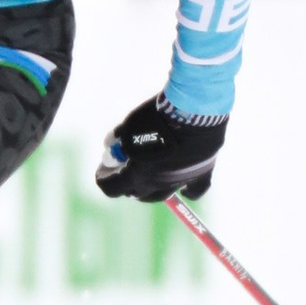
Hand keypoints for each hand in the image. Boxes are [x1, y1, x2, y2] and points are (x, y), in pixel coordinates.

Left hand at [96, 96, 226, 203]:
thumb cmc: (157, 116)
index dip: (105, 179)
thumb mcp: (129, 125)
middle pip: (138, 193)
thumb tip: (109, 146)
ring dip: (153, 188)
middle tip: (126, 171)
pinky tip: (185, 190)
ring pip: (163, 194)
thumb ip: (118, 138)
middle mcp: (158, 184)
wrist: (193, 110)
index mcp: (137, 175)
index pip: (113, 188)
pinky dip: (188, 191)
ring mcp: (181, 181)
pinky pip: (195, 190)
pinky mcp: (202, 172)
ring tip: (150, 176)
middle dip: (129, 184)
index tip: (103, 171)